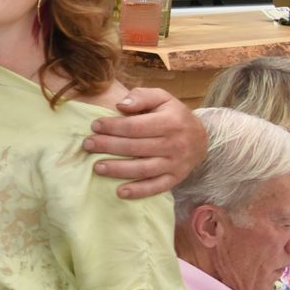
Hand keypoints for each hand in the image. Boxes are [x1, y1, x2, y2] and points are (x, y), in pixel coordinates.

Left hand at [85, 87, 206, 197]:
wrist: (201, 137)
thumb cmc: (173, 115)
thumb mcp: (162, 98)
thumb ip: (141, 97)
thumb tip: (120, 105)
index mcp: (171, 122)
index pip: (136, 126)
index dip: (113, 126)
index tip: (95, 126)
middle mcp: (175, 144)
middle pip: (136, 147)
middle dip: (108, 146)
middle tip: (88, 145)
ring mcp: (176, 163)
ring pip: (144, 169)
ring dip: (118, 169)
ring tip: (97, 167)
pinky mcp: (176, 178)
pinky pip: (157, 187)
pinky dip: (139, 191)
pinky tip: (120, 192)